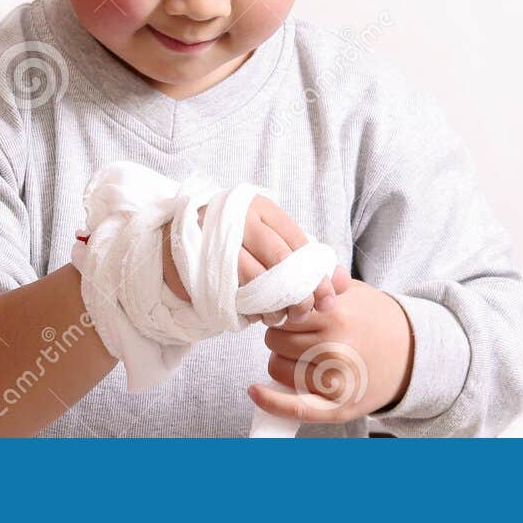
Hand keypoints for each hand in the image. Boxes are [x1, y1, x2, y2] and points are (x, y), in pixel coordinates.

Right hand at [161, 195, 351, 323]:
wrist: (179, 241)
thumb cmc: (236, 242)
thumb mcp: (270, 240)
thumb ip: (305, 258)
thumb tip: (343, 283)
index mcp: (259, 207)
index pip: (298, 240)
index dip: (317, 273)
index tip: (330, 297)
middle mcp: (238, 219)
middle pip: (280, 259)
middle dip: (300, 291)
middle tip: (309, 311)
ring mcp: (216, 241)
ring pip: (257, 278)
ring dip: (275, 305)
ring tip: (283, 316)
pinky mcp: (201, 266)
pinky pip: (234, 293)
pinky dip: (251, 309)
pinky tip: (258, 314)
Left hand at [247, 277, 413, 423]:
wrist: (412, 355)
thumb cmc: (375, 319)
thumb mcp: (352, 291)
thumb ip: (319, 279)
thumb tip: (287, 265)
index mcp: (336, 314)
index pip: (280, 311)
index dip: (279, 309)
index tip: (284, 310)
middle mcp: (334, 348)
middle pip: (274, 339)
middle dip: (281, 334)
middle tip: (300, 332)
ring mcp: (335, 381)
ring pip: (276, 367)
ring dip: (282, 359)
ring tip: (304, 353)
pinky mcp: (337, 407)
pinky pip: (292, 407)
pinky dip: (270, 400)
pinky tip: (254, 391)